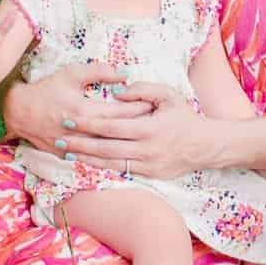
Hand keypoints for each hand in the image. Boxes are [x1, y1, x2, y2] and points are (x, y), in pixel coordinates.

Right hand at [0, 61, 141, 149]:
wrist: (19, 110)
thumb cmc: (48, 88)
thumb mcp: (72, 73)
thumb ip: (100, 71)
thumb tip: (125, 73)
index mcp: (83, 110)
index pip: (118, 111)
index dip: (137, 108)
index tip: (153, 105)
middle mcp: (80, 131)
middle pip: (116, 132)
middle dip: (137, 127)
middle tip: (156, 123)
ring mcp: (73, 146)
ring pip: (106, 148)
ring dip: (125, 143)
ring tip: (143, 139)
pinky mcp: (67, 156)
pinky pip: (92, 159)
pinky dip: (108, 156)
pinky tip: (123, 154)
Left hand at [45, 81, 204, 178]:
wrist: (205, 146)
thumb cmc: (184, 117)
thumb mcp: (168, 95)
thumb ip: (142, 89)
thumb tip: (117, 91)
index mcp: (149, 128)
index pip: (110, 126)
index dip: (88, 124)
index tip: (70, 119)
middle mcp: (146, 150)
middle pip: (105, 148)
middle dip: (80, 144)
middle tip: (60, 138)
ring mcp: (147, 165)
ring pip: (110, 163)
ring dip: (87, 159)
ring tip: (68, 153)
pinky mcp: (149, 175)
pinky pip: (121, 171)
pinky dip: (103, 167)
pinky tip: (89, 162)